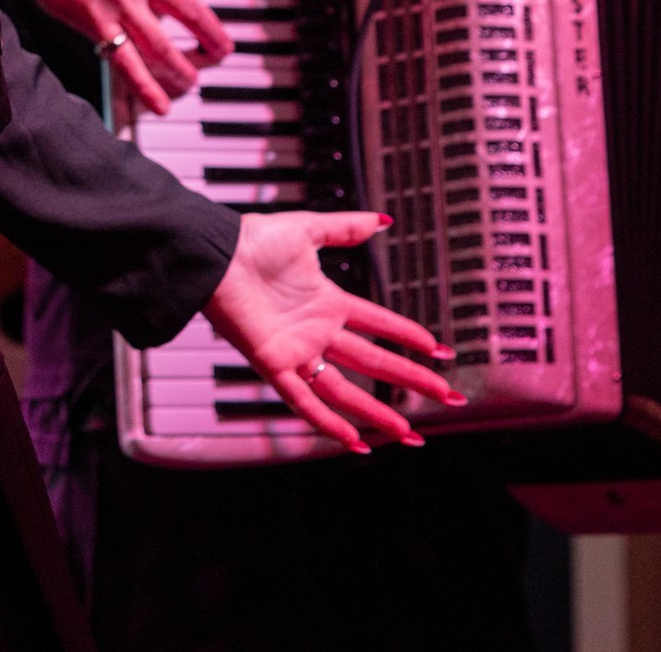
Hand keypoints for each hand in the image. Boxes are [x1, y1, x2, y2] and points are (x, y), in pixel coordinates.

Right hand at [0, 0, 231, 112]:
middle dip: (211, 33)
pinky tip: (160, 105)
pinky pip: (125, 61)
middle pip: (192, 9)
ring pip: (163, 43)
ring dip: (184, 66)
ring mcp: (121, 2)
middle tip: (222, 47)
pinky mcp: (96, 22)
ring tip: (194, 79)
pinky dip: (145, 86)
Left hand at [201, 211, 461, 453]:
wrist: (215, 255)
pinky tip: (354, 440)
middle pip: (374, 364)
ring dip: (378, 413)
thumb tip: (381, 220)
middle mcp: (317, 332)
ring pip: (345, 391)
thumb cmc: (250, 242)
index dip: (409, 337)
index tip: (438, 351)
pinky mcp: (273, 364)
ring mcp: (297, 351)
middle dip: (411, 381)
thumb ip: (343, 228)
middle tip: (445, 396)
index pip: (379, 325)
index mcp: (328, 302)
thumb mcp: (306, 230)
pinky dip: (328, 422)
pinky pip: (304, 401)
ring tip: (409, 432)